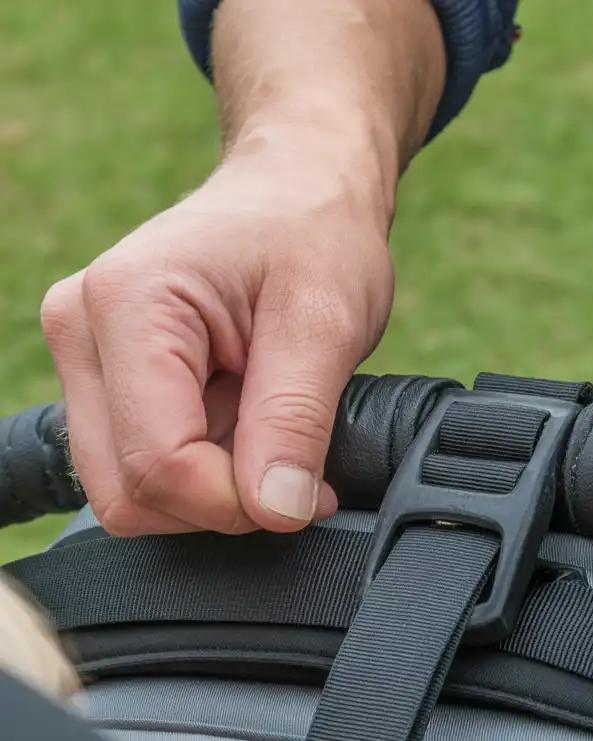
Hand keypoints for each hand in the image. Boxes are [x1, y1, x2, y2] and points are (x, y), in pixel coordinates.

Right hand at [41, 131, 394, 536]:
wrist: (297, 194)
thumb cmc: (315, 235)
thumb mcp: (327, 321)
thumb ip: (295, 419)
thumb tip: (274, 511)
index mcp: (128, 305)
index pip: (158, 463)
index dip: (237, 503)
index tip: (307, 493)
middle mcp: (82, 332)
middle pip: (129, 492)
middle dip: (220, 503)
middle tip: (293, 466)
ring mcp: (86, 358)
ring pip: (130, 491)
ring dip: (213, 488)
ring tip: (267, 427)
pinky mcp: (108, 381)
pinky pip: (142, 468)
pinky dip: (203, 472)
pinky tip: (243, 427)